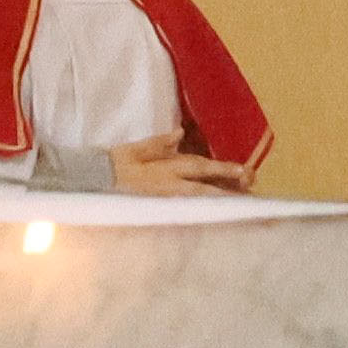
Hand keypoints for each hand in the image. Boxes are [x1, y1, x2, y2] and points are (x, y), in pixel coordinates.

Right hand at [105, 137, 255, 196]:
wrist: (95, 183)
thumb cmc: (114, 164)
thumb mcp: (136, 149)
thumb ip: (159, 143)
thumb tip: (179, 133)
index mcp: (167, 170)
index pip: (201, 168)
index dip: (224, 170)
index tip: (245, 172)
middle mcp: (172, 187)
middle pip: (207, 190)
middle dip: (230, 191)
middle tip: (253, 191)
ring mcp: (168, 201)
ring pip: (201, 202)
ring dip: (222, 202)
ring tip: (244, 204)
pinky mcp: (162, 210)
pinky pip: (189, 210)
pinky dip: (204, 210)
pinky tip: (215, 214)